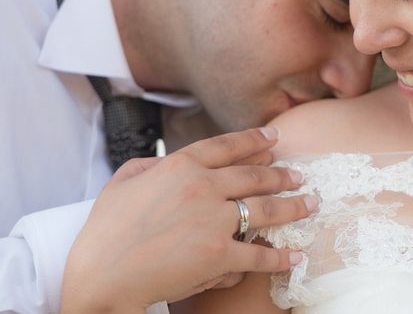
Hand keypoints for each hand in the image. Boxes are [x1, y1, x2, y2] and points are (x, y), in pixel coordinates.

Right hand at [61, 127, 313, 312]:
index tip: (274, 138)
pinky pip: (259, 254)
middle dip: (282, 174)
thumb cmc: (106, 230)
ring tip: (310, 203)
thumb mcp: (124, 180)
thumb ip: (153, 165)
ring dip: (294, 206)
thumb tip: (170, 162)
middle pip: (255, 175)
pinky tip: (294, 255)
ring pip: (266, 209)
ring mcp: (214, 220)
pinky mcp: (220, 255)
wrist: (103, 273)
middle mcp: (203, 186)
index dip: (255, 141)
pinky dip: (280, 257)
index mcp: (180, 165)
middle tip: (299, 175)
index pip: (227, 146)